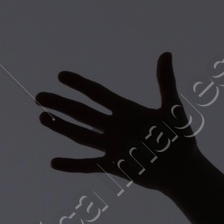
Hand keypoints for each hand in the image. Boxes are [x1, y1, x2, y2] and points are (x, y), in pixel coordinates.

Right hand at [36, 50, 201, 193]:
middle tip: (39, 96)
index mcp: (127, 110)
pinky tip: (54, 163)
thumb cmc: (181, 139)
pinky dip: (72, 165)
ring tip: (42, 118)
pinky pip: (89, 165)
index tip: (61, 76)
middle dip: (61, 104)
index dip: (80, 84)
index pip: (98, 94)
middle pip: (82, 113)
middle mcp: (115, 127)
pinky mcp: (114, 166)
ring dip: (61, 127)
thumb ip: (166, 82)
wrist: (183, 170)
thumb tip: (166, 53)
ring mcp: (112, 147)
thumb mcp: (173, 109)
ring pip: (81, 135)